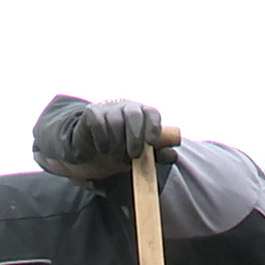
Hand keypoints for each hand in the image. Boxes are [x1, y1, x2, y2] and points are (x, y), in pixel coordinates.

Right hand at [34, 98, 163, 181]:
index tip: (151, 143)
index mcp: (143, 115)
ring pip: (115, 122)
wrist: (93, 152)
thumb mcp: (142, 157)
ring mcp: (109, 108)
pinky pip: (98, 124)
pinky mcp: (92, 112)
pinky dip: (102, 141)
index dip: (153, 126)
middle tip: (134, 155)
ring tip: (116, 156)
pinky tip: (102, 149)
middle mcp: (127, 107)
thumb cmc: (123, 152)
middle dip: (135, 137)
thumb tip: (173, 155)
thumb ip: (157, 155)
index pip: (152, 113)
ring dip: (117, 144)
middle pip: (134, 114)